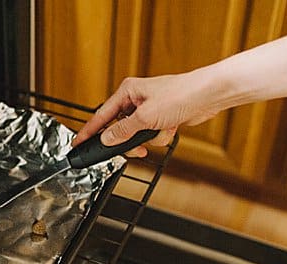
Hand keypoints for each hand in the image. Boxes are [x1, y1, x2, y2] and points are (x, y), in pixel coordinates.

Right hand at [72, 73, 220, 156]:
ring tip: (160, 131)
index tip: (78, 143)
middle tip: (132, 149)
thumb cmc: (179, 95)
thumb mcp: (145, 117)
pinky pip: (152, 134)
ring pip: (137, 134)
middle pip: (119, 128)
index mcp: (127, 91)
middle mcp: (135, 99)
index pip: (101, 115)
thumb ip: (122, 131)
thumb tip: (106, 140)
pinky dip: (161, 135)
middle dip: (128, 140)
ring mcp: (148, 109)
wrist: (208, 96)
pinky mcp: (161, 117)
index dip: (89, 131)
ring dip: (149, 137)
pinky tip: (170, 128)